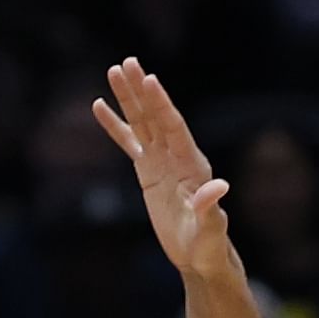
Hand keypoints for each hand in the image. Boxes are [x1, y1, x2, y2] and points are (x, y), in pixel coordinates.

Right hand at [92, 58, 237, 282]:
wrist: (199, 255)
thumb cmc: (208, 245)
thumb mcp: (210, 230)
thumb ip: (211, 209)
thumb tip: (218, 187)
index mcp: (192, 164)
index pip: (174, 127)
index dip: (161, 104)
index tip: (149, 80)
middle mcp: (176, 155)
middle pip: (155, 116)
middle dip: (141, 90)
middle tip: (128, 62)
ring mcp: (161, 161)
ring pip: (141, 123)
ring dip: (128, 98)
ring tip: (114, 70)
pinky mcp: (147, 171)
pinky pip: (128, 143)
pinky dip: (115, 126)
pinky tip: (99, 107)